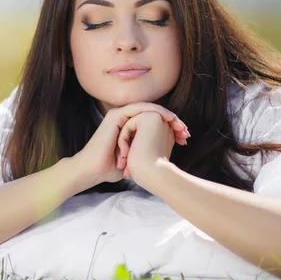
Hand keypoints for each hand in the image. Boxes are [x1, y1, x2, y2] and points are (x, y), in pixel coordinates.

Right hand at [73, 103, 188, 185]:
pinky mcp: (116, 116)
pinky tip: (167, 118)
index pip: (153, 121)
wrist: (94, 171)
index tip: (185, 139)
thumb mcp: (136, 158)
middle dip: (172, 121)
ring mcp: (119, 116)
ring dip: (166, 114)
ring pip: (148, 108)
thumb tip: (164, 155)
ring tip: (179, 125)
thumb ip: (146, 152)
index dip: (171, 128)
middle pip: (153, 114)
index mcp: (129, 128)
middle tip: (186, 132)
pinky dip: (155, 111)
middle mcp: (124, 119)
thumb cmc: (113, 168)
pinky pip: (139, 108)